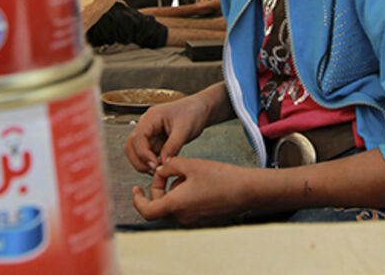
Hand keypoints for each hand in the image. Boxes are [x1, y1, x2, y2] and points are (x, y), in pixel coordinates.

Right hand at [122, 94, 210, 172]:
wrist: (199, 109)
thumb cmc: (192, 113)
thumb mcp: (185, 129)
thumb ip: (173, 146)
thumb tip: (163, 163)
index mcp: (151, 117)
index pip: (138, 137)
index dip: (143, 153)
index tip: (154, 165)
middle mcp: (146, 125)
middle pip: (131, 146)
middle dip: (139, 161)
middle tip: (154, 171)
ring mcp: (150, 133)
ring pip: (137, 151)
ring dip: (144, 163)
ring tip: (159, 170)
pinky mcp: (155, 141)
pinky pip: (147, 154)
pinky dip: (151, 162)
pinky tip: (162, 166)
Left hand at [131, 157, 252, 225]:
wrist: (247, 190)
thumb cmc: (221, 177)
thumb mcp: (191, 164)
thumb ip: (169, 166)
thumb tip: (160, 170)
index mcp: (176, 205)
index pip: (147, 211)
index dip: (138, 200)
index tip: (137, 189)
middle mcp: (183, 217)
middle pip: (159, 207)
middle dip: (158, 189)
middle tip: (167, 173)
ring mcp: (194, 221)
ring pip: (173, 207)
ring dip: (173, 192)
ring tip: (187, 175)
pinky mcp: (203, 220)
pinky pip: (185, 209)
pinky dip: (184, 197)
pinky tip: (197, 183)